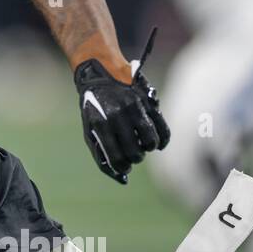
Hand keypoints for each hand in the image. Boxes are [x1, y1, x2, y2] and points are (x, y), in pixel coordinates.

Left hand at [73, 33, 170, 183]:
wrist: (99, 73)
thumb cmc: (94, 107)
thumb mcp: (89, 130)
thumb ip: (102, 155)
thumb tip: (122, 178)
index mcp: (102, 124)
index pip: (118, 157)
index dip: (122, 168)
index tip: (124, 168)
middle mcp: (119, 116)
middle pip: (135, 152)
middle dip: (134, 159)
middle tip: (132, 155)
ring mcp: (136, 108)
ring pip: (151, 142)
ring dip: (147, 149)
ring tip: (141, 146)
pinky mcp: (148, 102)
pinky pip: (163, 129)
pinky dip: (162, 140)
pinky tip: (156, 143)